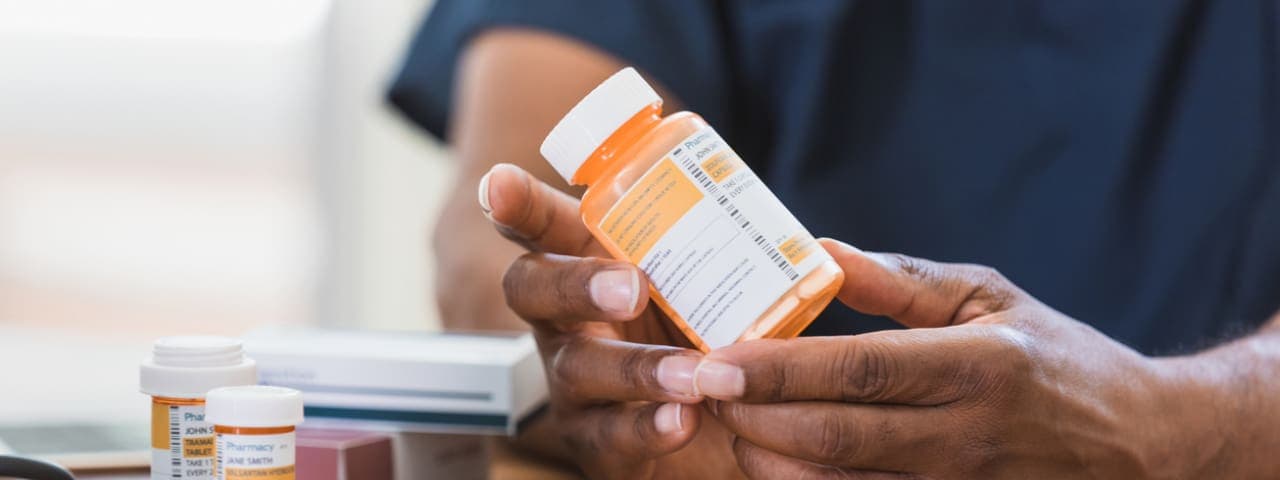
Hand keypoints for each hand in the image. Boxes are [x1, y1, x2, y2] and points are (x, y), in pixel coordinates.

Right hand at [482, 163, 742, 478]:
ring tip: (693, 376)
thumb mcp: (713, 290)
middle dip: (575, 284)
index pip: (543, 227)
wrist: (721, 432)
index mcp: (588, 264)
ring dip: (636, 369)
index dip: (518, 205)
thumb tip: (816, 247)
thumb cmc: (706, 338)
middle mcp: (565, 320)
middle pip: (534, 289)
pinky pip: (608, 437)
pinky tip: (683, 422)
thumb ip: (732, 259)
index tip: (500, 184)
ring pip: (578, 368)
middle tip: (630, 287)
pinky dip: (647, 428)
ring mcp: (573, 383)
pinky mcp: (594, 441)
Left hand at [696, 239, 1224, 478]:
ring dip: (767, 460)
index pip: (858, 370)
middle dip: (752, 417)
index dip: (778, 369)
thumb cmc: (1053, 360)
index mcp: (976, 366)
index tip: (714, 358)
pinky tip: (772, 463)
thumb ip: (900, 281)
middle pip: (834, 436)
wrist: (1136, 444)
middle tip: (697, 388)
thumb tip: (818, 251)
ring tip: (726, 423)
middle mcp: (965, 436)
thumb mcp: (988, 299)